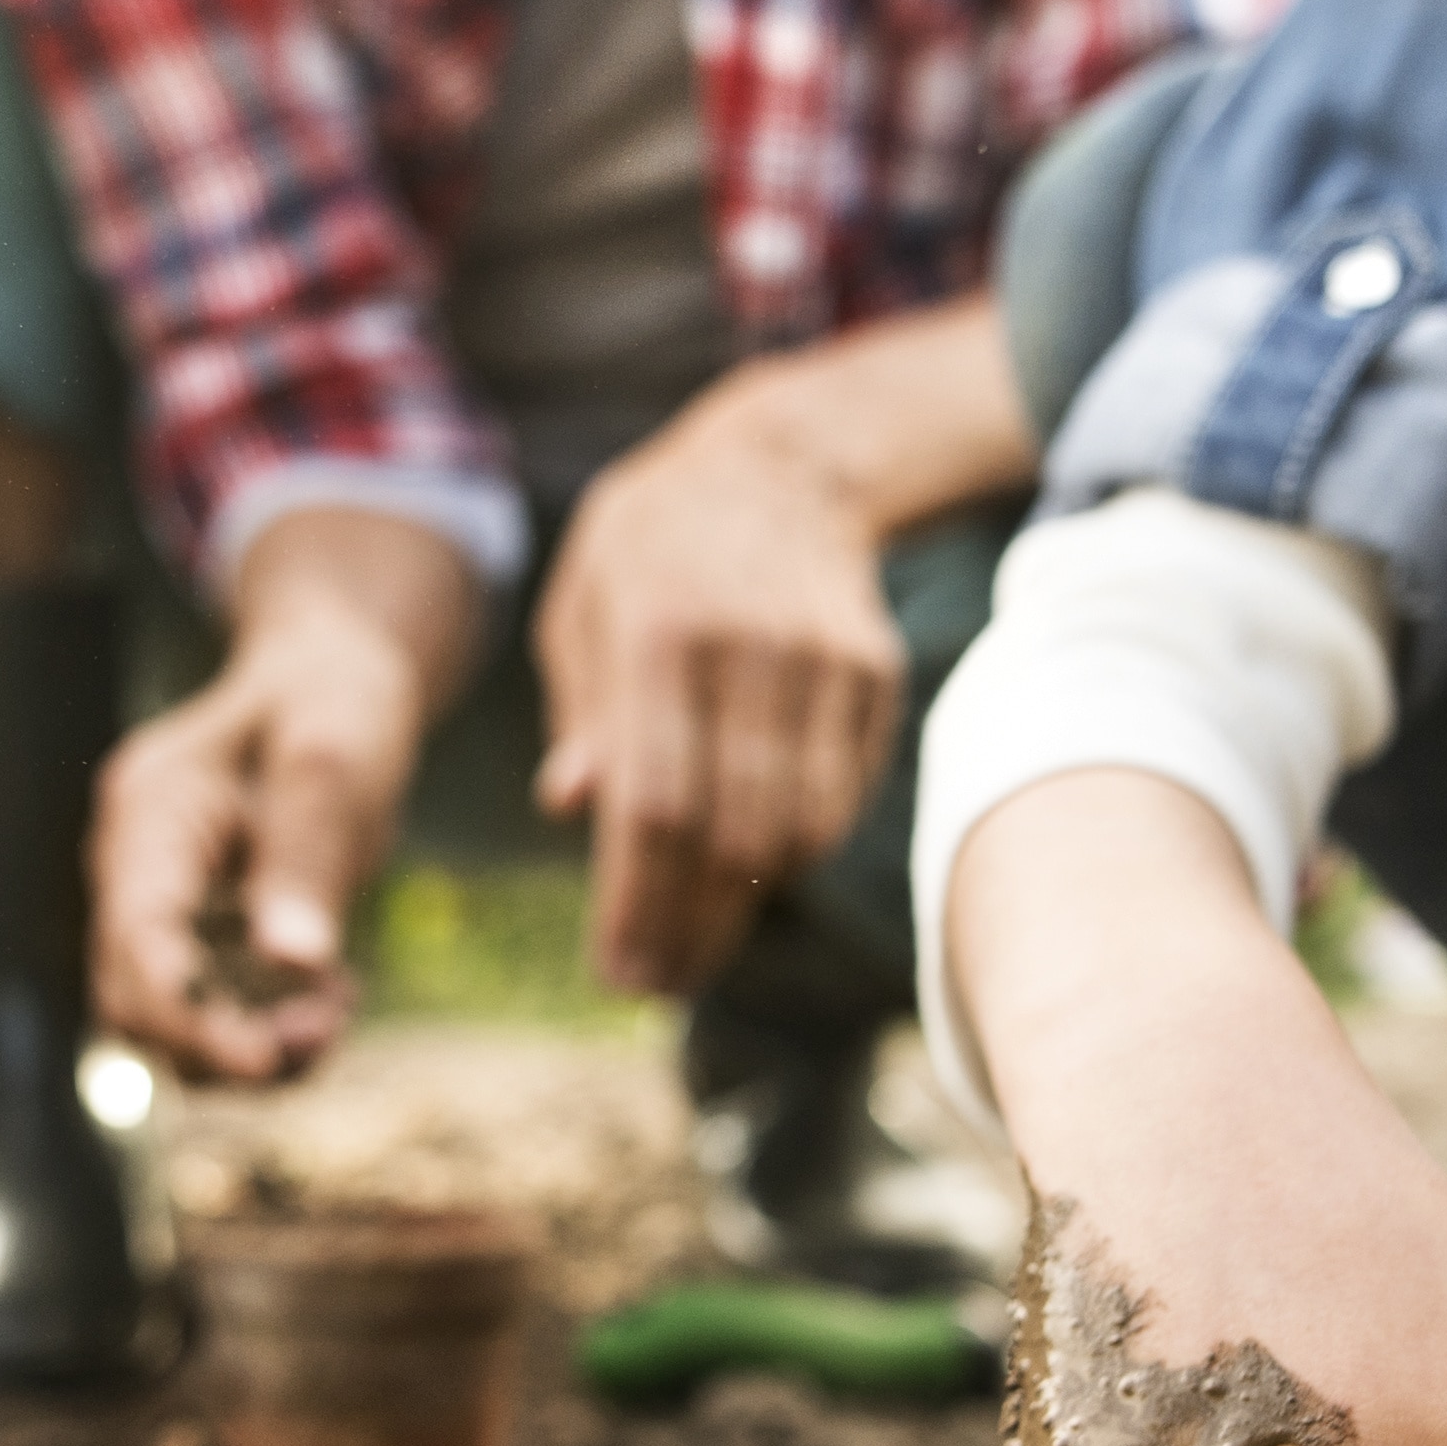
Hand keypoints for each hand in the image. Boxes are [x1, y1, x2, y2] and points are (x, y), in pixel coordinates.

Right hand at [89, 508, 478, 1084]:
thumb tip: (295, 964)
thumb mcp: (333, 758)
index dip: (189, 1016)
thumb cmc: (331, 700)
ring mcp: (160, 903)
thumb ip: (308, 858)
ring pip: (170, 1020)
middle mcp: (134, 867)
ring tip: (335, 1015)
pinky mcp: (195, 931)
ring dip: (247, 1043)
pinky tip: (332, 996)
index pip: (138, 940)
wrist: (331, 678)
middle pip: (136, 999)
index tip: (264, 1061)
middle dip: (221, 1042)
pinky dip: (267, 1023)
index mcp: (148, 814)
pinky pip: (211, 1007)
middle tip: (325, 1032)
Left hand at [532, 403, 902, 995]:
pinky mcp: (873, 675)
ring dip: (744, 906)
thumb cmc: (649, 551)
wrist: (779, 464)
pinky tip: (750, 873)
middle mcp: (749, 649)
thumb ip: (582, 712)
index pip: (655, 803)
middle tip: (659, 981)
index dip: (639, 904)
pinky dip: (794, 853)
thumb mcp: (581, 609)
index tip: (620, 972)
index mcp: (657, 630)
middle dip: (693, 929)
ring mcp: (823, 662)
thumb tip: (572, 808)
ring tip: (697, 942)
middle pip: (732, 836)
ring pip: (797, 830)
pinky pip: (839, 798)